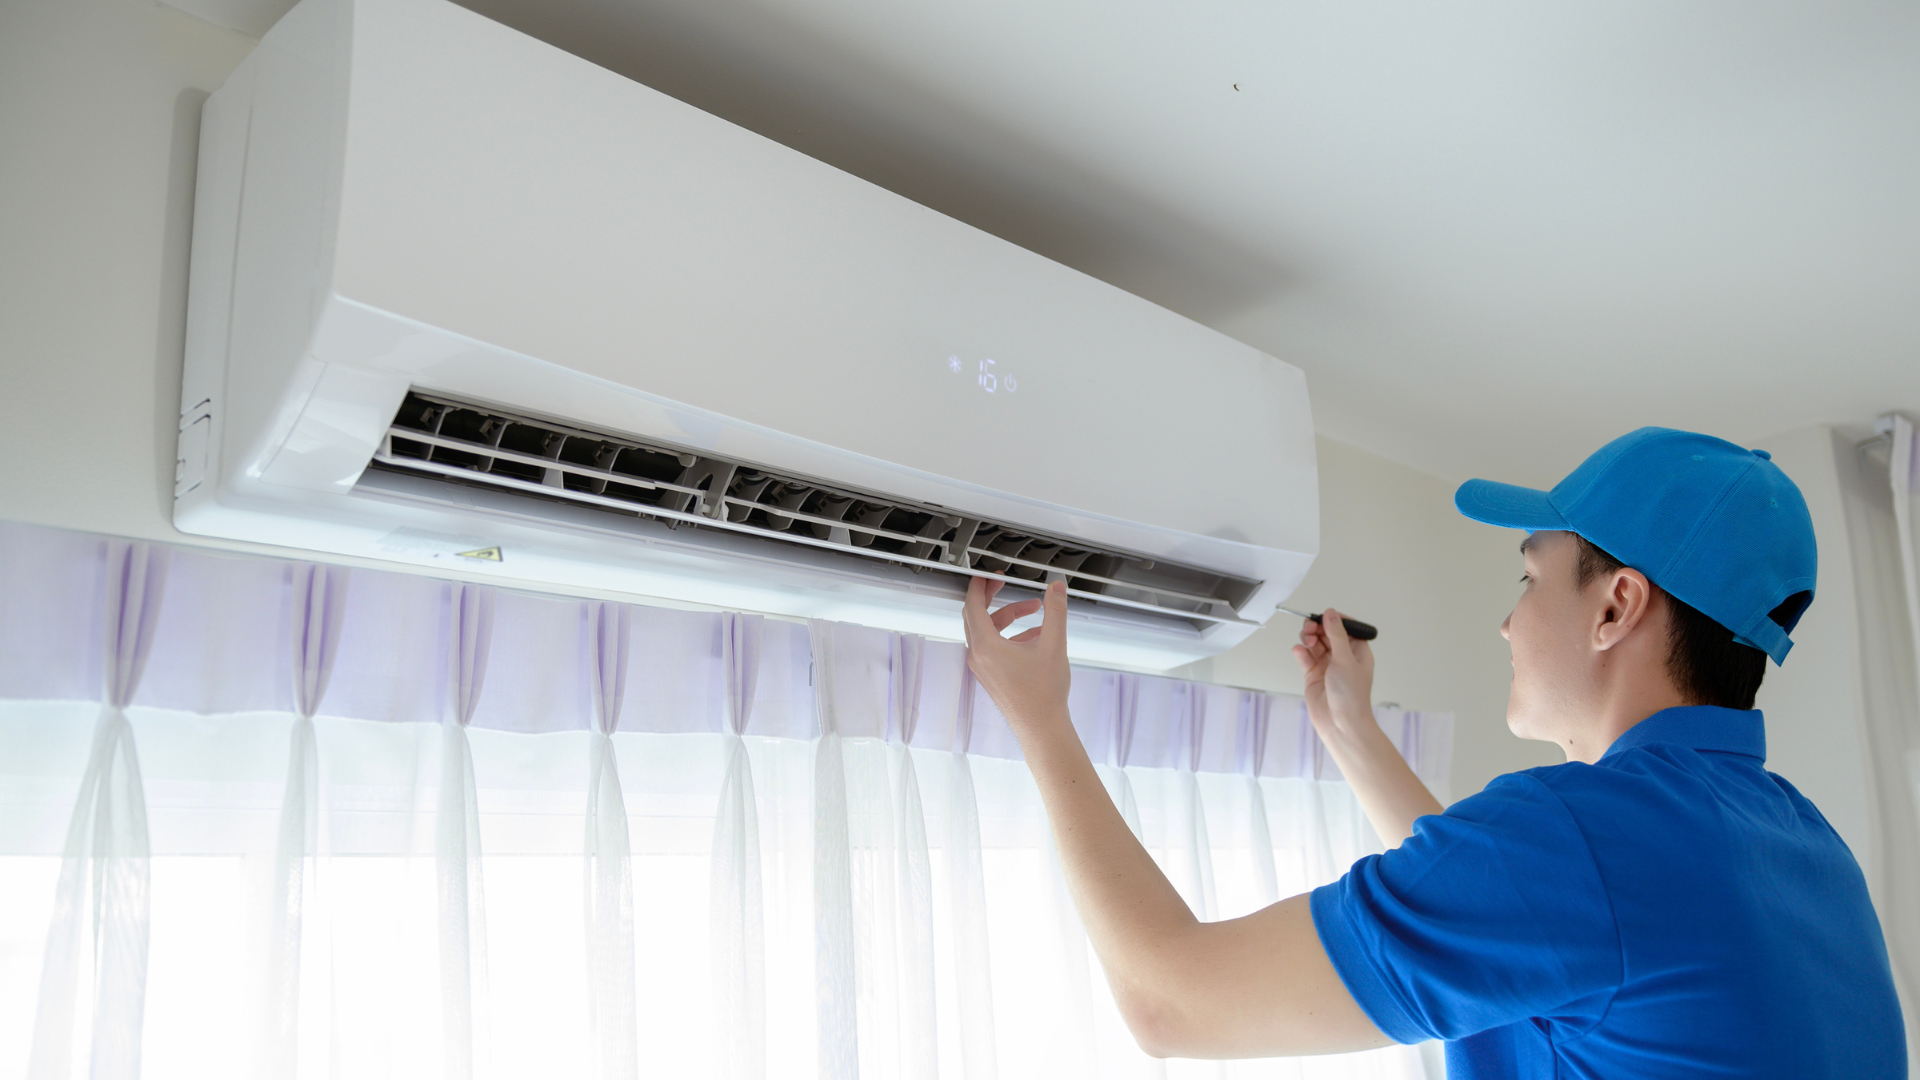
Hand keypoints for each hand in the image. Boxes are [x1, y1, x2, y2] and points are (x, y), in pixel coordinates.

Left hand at [962, 576, 1070, 732]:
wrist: (1042, 729)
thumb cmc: (1043, 694)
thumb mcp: (1054, 645)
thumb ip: (1055, 612)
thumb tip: (1056, 588)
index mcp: (986, 647)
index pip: (973, 606)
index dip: (979, 585)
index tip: (986, 573)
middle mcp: (979, 657)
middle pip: (977, 616)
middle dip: (993, 597)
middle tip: (1004, 582)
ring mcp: (983, 668)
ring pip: (989, 632)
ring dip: (1009, 617)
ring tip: (1036, 611)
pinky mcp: (992, 676)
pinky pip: (995, 647)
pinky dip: (1012, 636)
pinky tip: (1037, 636)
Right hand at [1291, 607, 1375, 739]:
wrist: (1340, 723)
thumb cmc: (1351, 696)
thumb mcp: (1345, 659)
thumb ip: (1336, 635)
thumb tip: (1331, 613)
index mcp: (1357, 651)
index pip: (1345, 627)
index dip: (1334, 619)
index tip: (1323, 617)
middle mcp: (1342, 656)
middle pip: (1327, 633)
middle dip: (1317, 628)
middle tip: (1310, 629)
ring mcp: (1327, 665)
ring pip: (1314, 643)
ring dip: (1308, 638)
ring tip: (1307, 642)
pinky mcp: (1313, 674)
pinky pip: (1305, 657)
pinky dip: (1300, 652)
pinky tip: (1299, 652)